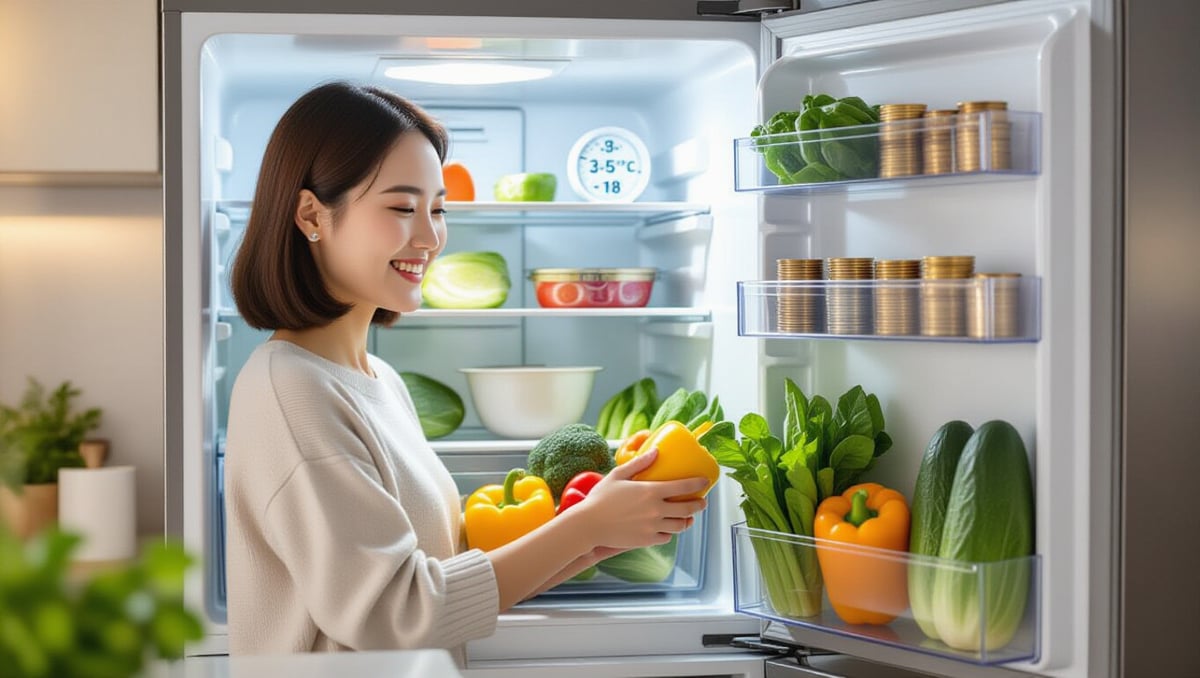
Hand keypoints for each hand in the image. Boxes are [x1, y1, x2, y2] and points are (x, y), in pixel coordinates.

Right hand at [572, 449, 708, 550]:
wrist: (588, 525)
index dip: (697, 483)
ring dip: (687, 520)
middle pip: (688, 509)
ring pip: (680, 525)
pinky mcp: (647, 540)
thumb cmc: (600, 498)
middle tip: (702, 502)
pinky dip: (670, 532)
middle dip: (699, 504)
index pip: (683, 487)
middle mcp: (656, 510)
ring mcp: (653, 527)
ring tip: (688, 517)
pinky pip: (666, 537)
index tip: (705, 482)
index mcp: (651, 492)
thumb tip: (656, 451)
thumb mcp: (618, 475)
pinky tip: (668, 527)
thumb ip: (639, 464)